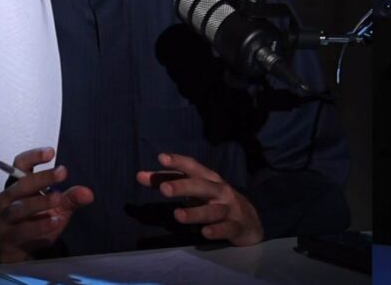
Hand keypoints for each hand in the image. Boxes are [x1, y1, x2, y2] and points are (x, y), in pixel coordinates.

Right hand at [0, 147, 93, 262]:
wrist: (17, 250)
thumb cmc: (35, 220)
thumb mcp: (57, 207)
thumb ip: (71, 198)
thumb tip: (88, 193)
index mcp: (18, 184)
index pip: (20, 164)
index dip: (33, 156)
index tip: (51, 152)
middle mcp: (8, 198)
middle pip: (22, 184)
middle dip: (42, 178)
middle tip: (62, 173)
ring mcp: (5, 218)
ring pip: (19, 207)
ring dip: (40, 202)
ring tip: (58, 198)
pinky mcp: (8, 237)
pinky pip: (22, 230)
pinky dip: (39, 226)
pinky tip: (54, 221)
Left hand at [136, 153, 262, 245]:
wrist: (251, 221)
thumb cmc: (216, 201)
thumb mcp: (196, 190)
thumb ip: (169, 182)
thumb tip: (140, 175)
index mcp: (209, 179)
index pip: (193, 167)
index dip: (179, 162)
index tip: (162, 157)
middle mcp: (220, 191)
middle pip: (202, 186)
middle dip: (183, 187)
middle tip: (164, 189)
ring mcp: (230, 209)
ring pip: (212, 210)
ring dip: (195, 213)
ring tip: (177, 215)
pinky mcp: (236, 227)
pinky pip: (226, 229)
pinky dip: (216, 230)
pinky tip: (204, 232)